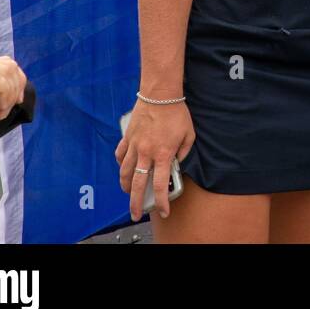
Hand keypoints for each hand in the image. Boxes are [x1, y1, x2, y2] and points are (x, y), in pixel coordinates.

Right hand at [0, 56, 26, 150]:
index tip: (16, 101)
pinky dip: (4, 94)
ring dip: (10, 92)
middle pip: (8, 64)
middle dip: (17, 85)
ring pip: (5, 68)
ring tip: (1, 111)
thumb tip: (4, 101)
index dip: (16, 81)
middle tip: (10, 106)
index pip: (3, 65)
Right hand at [115, 98, 194, 220]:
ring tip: (127, 192)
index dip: (161, 201)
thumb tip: (176, 163)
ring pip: (124, 171)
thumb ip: (184, 152)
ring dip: (125, 185)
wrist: (159, 94)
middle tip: (135, 214)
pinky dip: (120, 163)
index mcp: (164, 154)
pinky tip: (123, 168)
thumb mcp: (189, 134)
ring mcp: (134, 145)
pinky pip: (120, 155)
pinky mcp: (127, 137)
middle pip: (137, 184)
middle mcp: (146, 153)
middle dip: (135, 203)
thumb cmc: (177, 113)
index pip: (160, 184)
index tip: (163, 211)